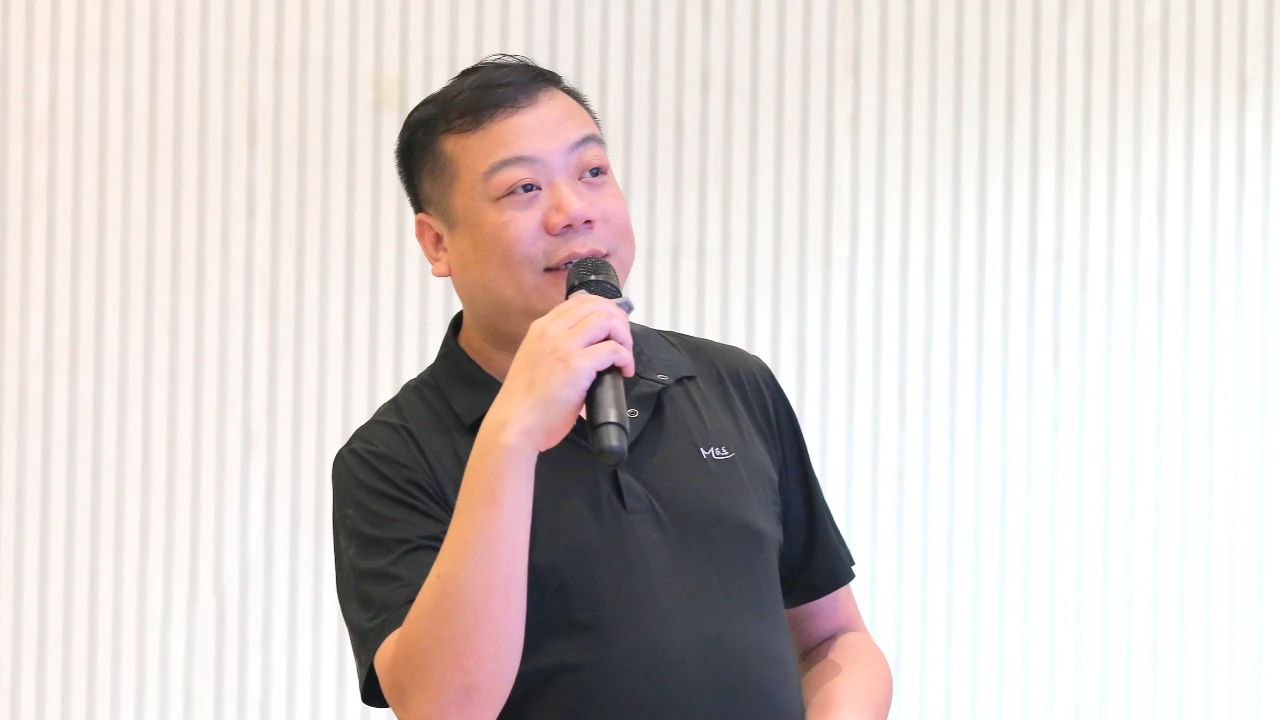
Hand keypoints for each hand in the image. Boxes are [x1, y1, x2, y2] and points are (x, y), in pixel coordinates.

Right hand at [485, 293, 634, 452]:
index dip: (603, 309)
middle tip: (624, 341)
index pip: (579, 301)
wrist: (514, 425)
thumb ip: (556, 348)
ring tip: (625, 356)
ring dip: (624, 336)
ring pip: (607, 320)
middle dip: (618, 320)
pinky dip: (625, 358)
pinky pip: (613, 349)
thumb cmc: (525, 402)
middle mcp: (551, 331)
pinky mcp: (576, 365)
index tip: (613, 327)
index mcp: (541, 328)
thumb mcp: (536, 360)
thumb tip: (588, 348)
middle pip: (597, 306)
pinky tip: (624, 371)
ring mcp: (563, 346)